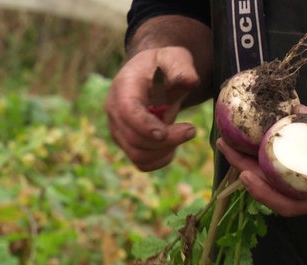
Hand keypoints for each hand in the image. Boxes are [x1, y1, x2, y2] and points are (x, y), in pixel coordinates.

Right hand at [106, 46, 199, 170]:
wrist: (152, 76)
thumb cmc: (164, 67)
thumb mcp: (175, 59)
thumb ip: (181, 68)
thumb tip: (190, 81)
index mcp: (124, 88)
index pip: (127, 112)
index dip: (145, 126)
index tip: (166, 132)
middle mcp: (114, 111)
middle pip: (134, 138)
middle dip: (166, 140)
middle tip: (192, 130)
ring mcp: (119, 129)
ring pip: (137, 154)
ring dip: (165, 151)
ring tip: (184, 134)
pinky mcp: (127, 143)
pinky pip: (141, 162)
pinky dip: (160, 160)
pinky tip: (173, 146)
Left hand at [217, 105, 306, 219]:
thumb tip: (293, 109)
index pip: (288, 205)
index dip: (262, 192)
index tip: (242, 173)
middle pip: (276, 194)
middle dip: (246, 171)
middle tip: (225, 144)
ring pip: (280, 188)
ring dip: (256, 167)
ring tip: (235, 144)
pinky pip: (290, 182)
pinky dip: (273, 166)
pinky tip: (260, 148)